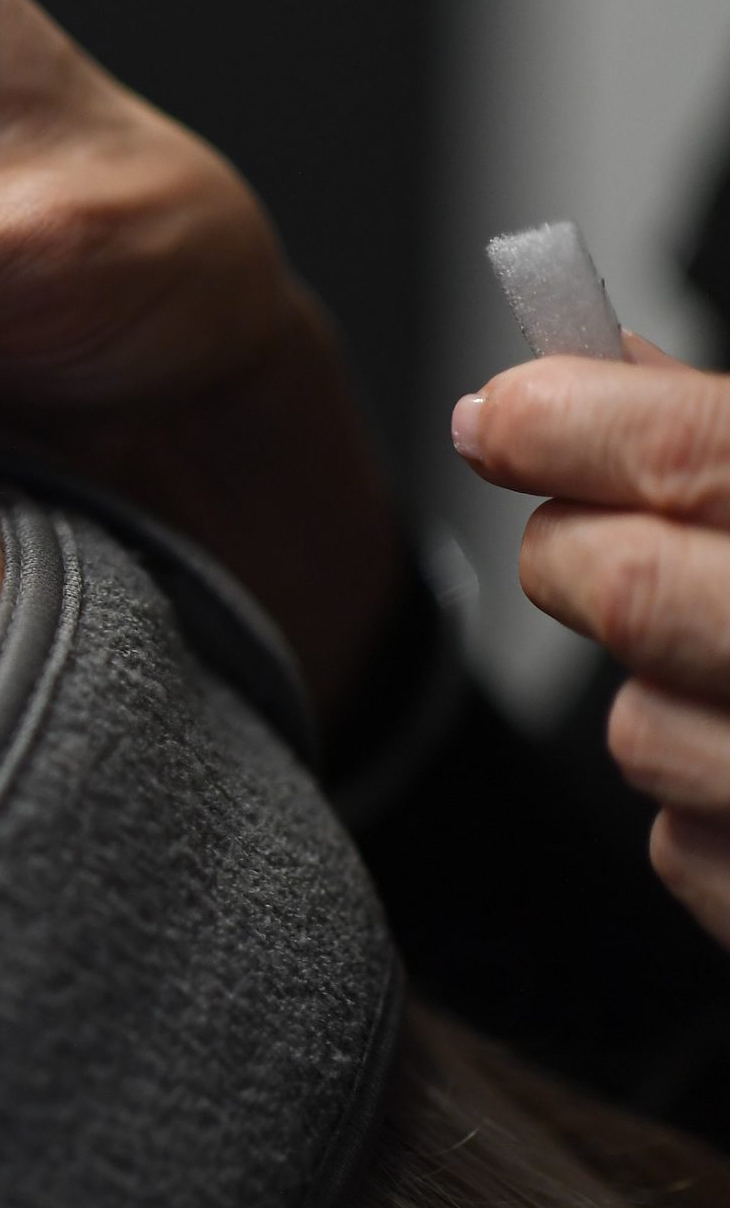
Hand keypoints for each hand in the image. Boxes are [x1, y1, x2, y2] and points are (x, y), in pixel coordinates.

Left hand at [454, 337, 729, 946]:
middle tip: (594, 538)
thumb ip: (719, 436)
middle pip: (614, 588)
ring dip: (655, 696)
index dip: (569, 419)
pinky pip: (682, 850)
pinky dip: (705, 810)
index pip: (695, 455)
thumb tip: (587, 358)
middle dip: (572, 553)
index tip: (499, 412)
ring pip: (634, 731)